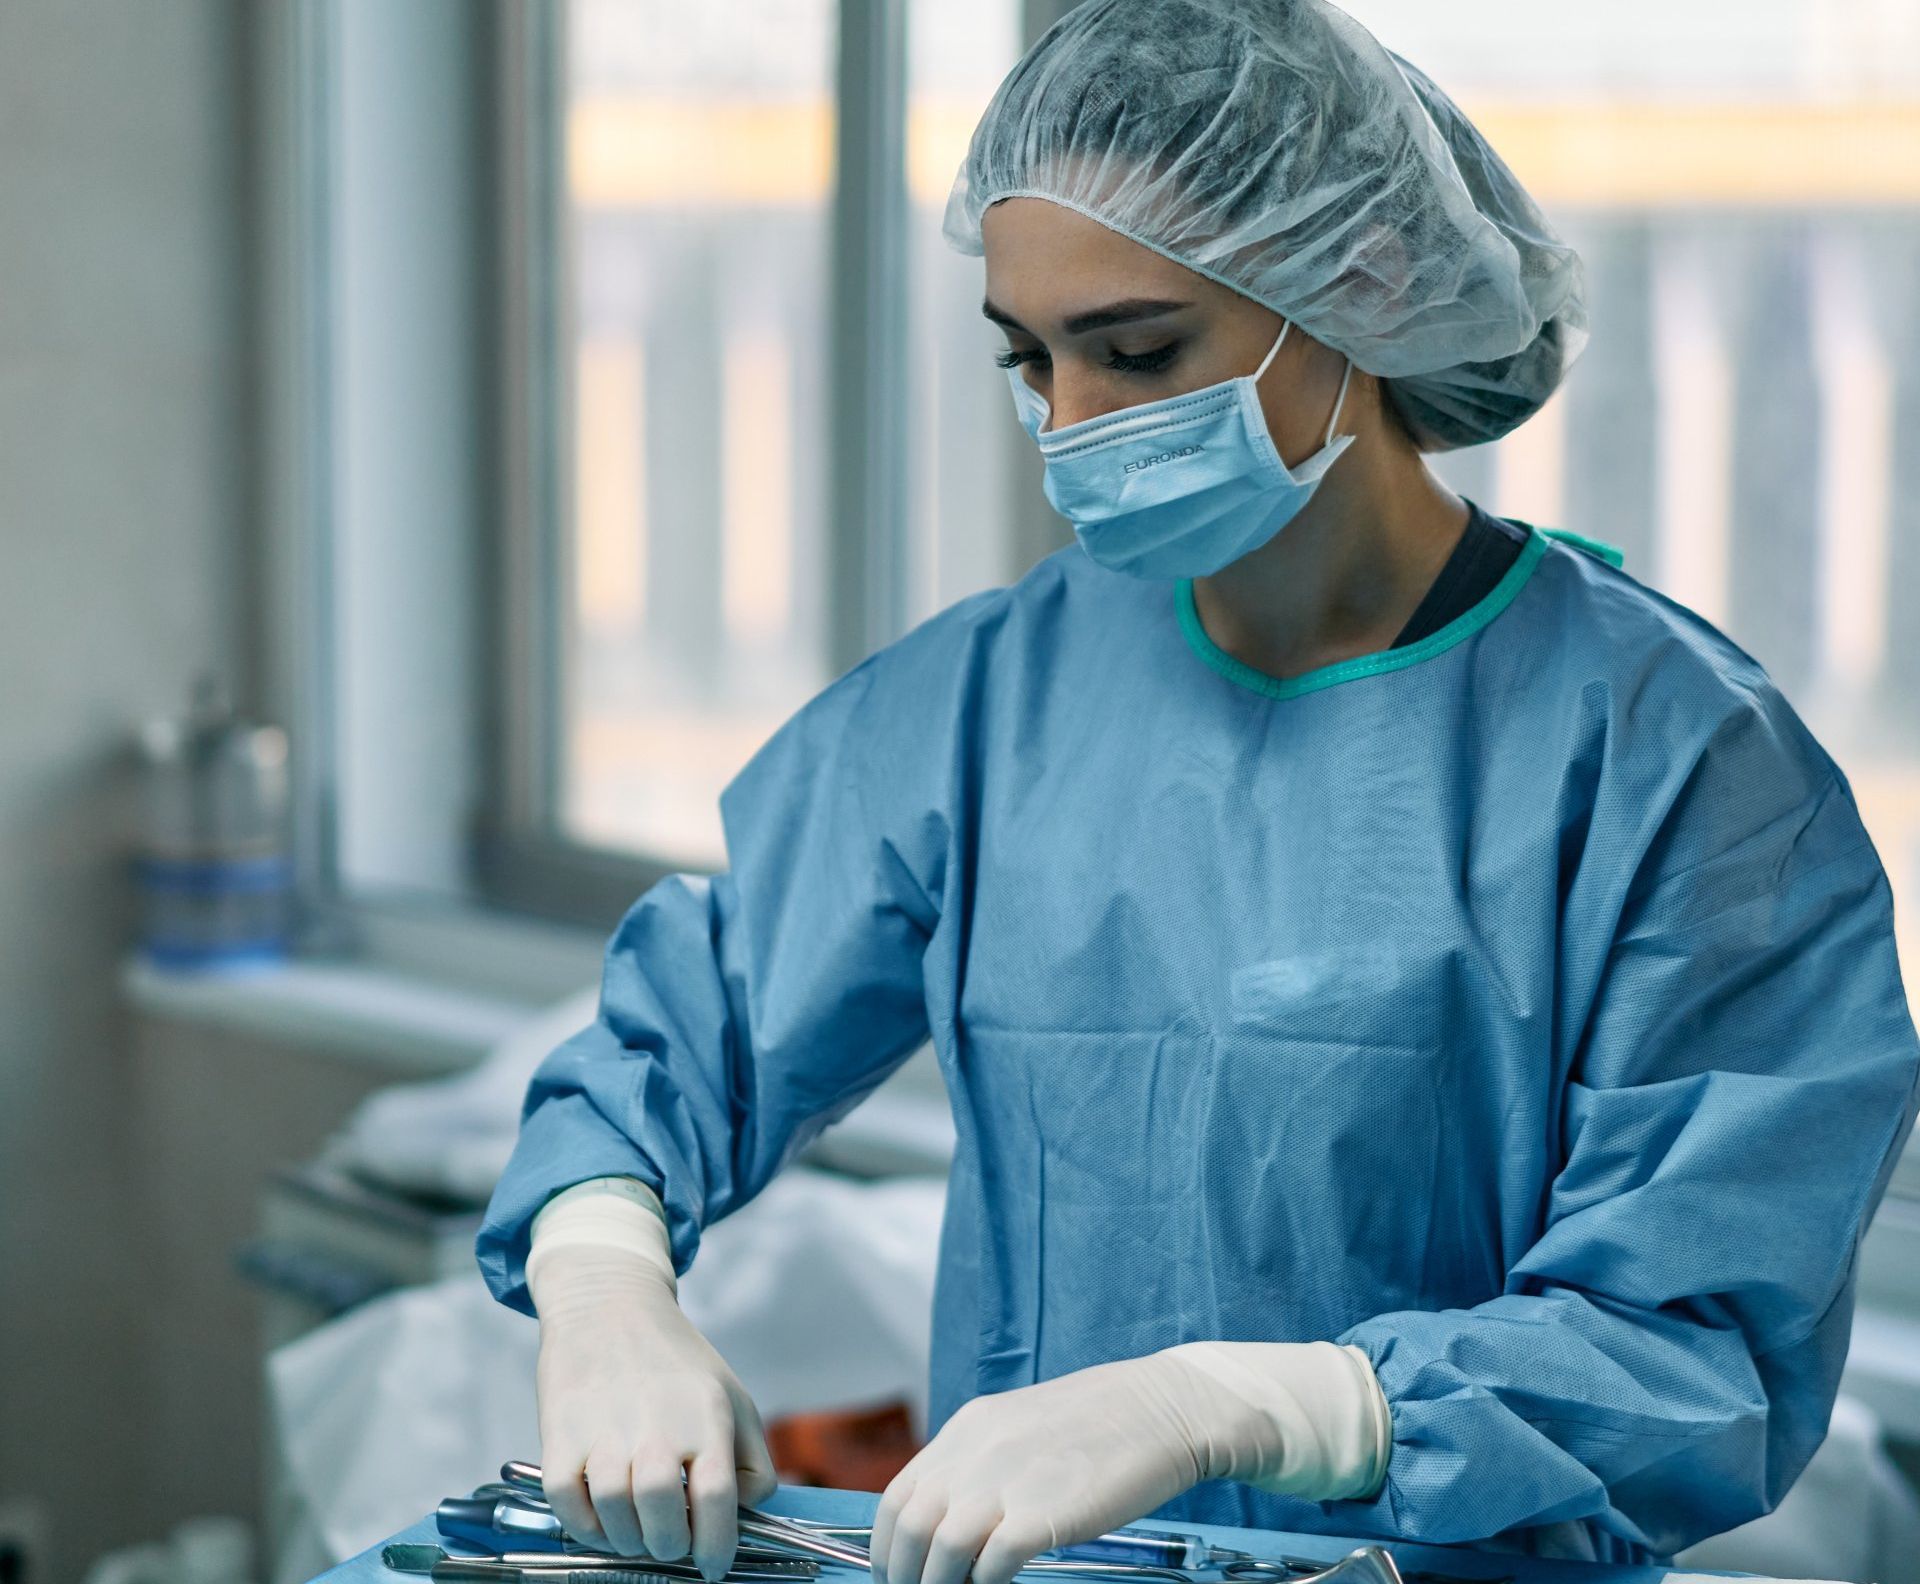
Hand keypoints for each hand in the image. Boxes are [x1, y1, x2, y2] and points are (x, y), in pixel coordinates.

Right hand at [530, 1244, 778, 1577]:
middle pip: (662, 1517)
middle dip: (670, 1546)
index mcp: (707, 1415)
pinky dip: (585, 1526)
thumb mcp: (733, 1397)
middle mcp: (656, 1424)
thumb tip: (744, 1515)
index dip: (717, 1547)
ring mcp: (604, 1430)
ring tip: (638, 1530)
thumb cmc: (677, 1362)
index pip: (718, 1500)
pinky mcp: (560, 1434)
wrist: (610, 1304)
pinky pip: (568, 1504)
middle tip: (670, 1542)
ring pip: (615, 1517)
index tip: (714, 1566)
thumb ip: (751, 1460)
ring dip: (628, 1540)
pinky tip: (602, 1518)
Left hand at [870, 1354, 1253, 1583]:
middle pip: (910, 1525)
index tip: (892, 1573)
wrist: (1165, 1407)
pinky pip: (993, 1562)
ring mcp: (1011, 1479)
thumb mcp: (1022, 1427)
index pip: (898, 1494)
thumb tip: (950, 1516)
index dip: (886, 1545)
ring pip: (943, 1548)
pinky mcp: (1046, 1511)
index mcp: (968, 1427)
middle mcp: (979, 1449)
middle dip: (902, 1574)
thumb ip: (982, 1462)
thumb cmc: (1102, 1423)